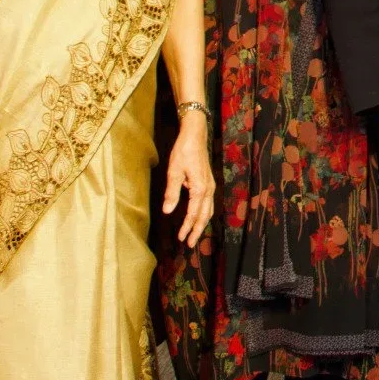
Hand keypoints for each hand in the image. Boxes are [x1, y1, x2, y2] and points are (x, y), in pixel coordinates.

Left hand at [163, 112, 215, 244]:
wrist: (195, 135)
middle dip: (197, 230)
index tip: (180, 239)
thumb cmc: (183, 151)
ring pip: (209, 210)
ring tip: (195, 234)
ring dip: (202, 223)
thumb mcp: (174, 171)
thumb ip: (172, 192)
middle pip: (205, 215)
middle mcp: (209, 189)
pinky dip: (205, 213)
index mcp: (200, 189)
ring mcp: (211, 185)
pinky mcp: (209, 182)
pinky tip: (200, 216)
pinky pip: (209, 203)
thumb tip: (168, 211)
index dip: (186, 227)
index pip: (193, 214)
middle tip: (190, 244)